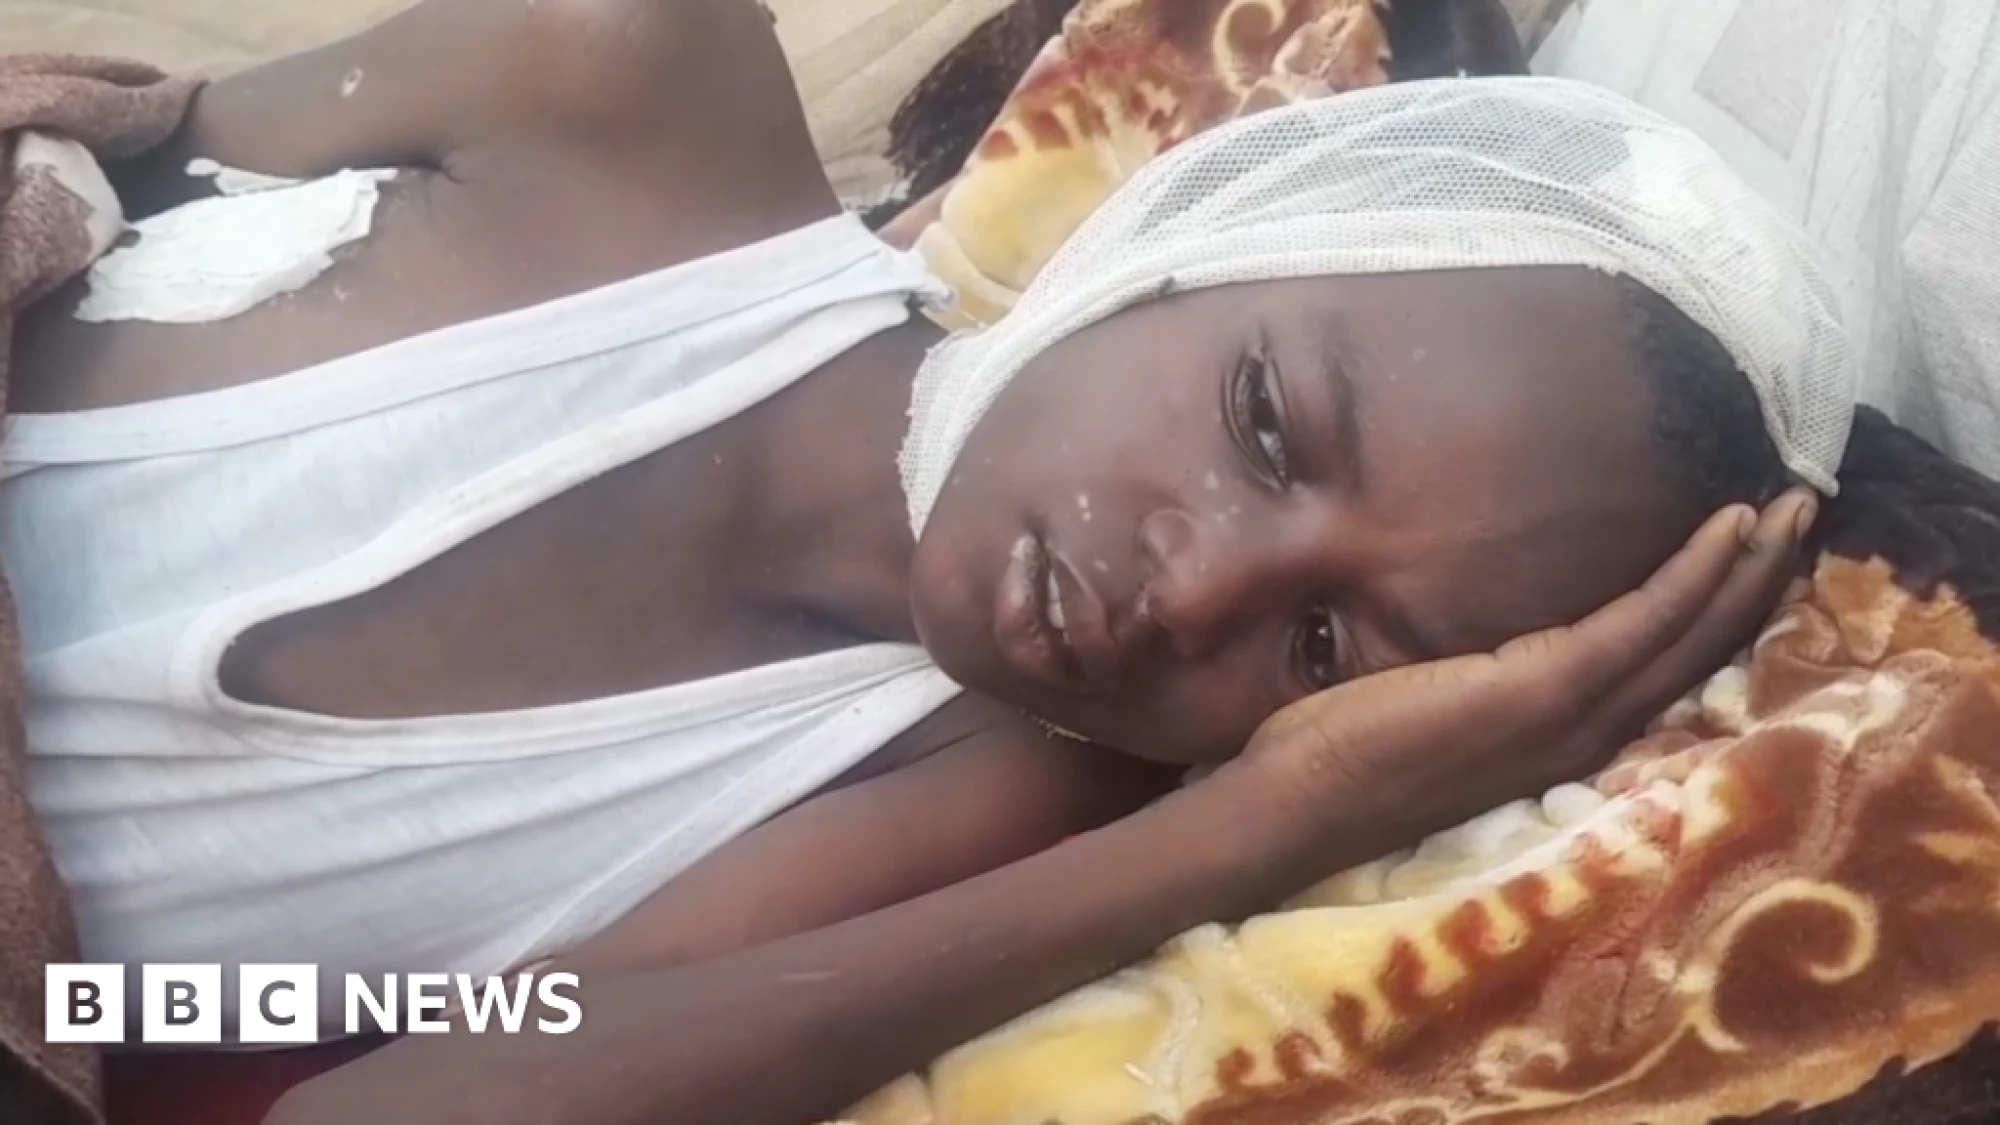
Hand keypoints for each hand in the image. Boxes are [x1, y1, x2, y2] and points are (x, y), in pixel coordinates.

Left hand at [1236, 489, 1818, 846]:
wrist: (1291, 805)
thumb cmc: (1339, 757)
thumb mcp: (1429, 706)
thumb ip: (1475, 675)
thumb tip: (1476, 631)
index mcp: (1558, 738)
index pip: (1659, 670)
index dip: (1715, 611)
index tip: (1753, 550)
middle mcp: (1582, 735)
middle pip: (1695, 652)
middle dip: (1755, 581)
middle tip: (1804, 511)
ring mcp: (1567, 716)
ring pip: (1686, 635)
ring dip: (1744, 567)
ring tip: (1791, 507)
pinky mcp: (1540, 690)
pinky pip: (1637, 624)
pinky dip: (1688, 575)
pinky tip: (1724, 530)